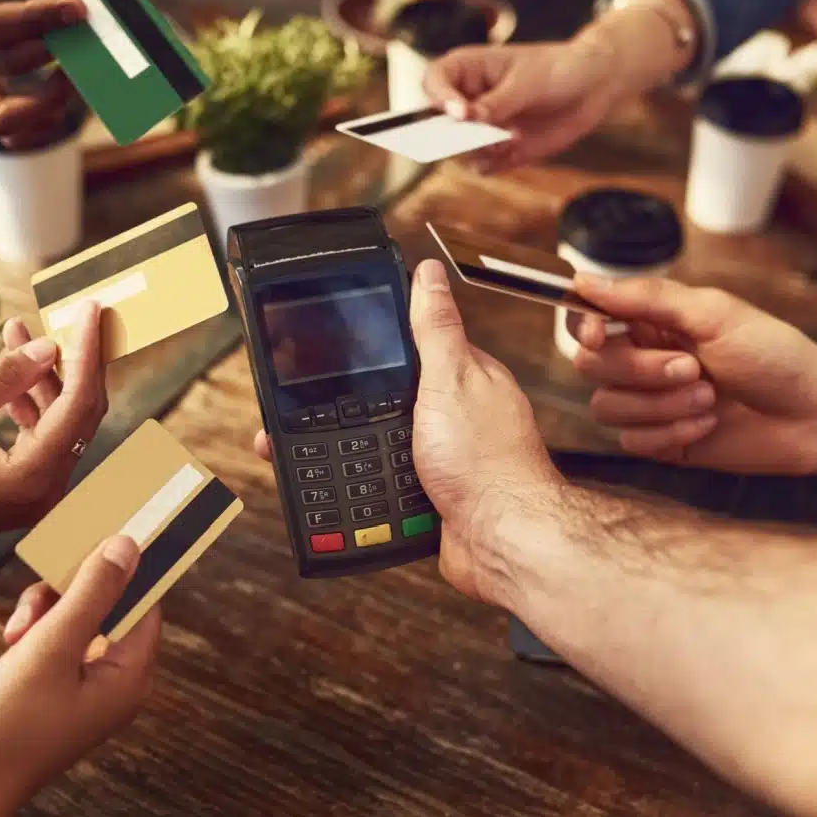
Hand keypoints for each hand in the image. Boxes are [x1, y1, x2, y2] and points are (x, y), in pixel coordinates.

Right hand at [0, 0, 83, 147]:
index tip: (77, 9)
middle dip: (49, 49)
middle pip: (1, 65)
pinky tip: (64, 96)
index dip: (34, 19)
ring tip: (77, 71)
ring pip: (2, 116)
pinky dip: (40, 123)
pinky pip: (8, 132)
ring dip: (48, 100)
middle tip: (87, 31)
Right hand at [0, 307, 106, 560]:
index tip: (92, 308)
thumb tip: (48, 346)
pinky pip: (37, 435)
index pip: (80, 402)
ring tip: (13, 330)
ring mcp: (36, 492)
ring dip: (38, 376)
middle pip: (79, 412)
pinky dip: (22, 403)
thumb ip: (4, 379)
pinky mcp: (21, 488)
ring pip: (57, 420)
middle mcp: (48, 490)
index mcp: (36, 477)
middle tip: (72, 311)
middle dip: (72, 360)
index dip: (87, 351)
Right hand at [0, 537, 160, 815]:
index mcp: (130, 677)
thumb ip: (92, 592)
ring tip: (17, 631)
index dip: (125, 566)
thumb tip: (128, 547)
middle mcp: (115, 684)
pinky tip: (10, 642)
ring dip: (46, 611)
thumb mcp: (50, 646)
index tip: (102, 530)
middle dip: (72, 590)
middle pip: (108, 607)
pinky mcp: (53, 693)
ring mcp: (84, 691)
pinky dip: (34, 634)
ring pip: (76, 620)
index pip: (145, 602)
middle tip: (43, 584)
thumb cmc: (6, 726)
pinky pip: (55, 643)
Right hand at [255, 260, 562, 603]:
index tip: (337, 350)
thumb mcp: (451, 379)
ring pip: (388, 444)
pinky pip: (392, 485)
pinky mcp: (437, 498)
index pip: (415, 347)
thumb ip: (435, 328)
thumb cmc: (488, 463)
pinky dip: (373, 488)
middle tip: (313, 410)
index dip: (376, 348)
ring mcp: (449, 458)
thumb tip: (428, 274)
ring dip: (361, 451)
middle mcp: (460, 415)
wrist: (502, 542)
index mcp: (467, 378)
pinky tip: (354, 487)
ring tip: (322, 451)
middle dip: (358, 407)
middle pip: (394, 399)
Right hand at [422, 37, 632, 172]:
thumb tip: (468, 119)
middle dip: (456, 136)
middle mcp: (466, 99)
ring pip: (458, 150)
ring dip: (481, 151)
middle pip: (438, 123)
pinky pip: (481, 165)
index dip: (440, 99)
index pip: (434, 82)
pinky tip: (519, 147)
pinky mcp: (496, 149)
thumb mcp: (528, 82)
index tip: (461, 114)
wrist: (592, 87)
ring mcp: (480, 127)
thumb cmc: (558, 69)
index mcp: (466, 69)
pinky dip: (496, 162)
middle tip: (484, 138)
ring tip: (512, 139)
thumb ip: (497, 102)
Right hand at [570, 275, 816, 474]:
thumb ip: (647, 297)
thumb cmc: (775, 356)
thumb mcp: (714, 313)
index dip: (582, 326)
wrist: (815, 415)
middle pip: (591, 365)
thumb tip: (585, 282)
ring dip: (660, 405)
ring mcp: (650, 403)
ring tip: (709, 398)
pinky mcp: (661, 441)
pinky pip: (630, 442)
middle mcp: (644, 360)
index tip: (599, 333)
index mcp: (652, 322)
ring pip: (606, 407)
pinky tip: (708, 424)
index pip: (585, 320)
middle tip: (693, 368)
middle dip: (641, 370)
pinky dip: (670, 432)